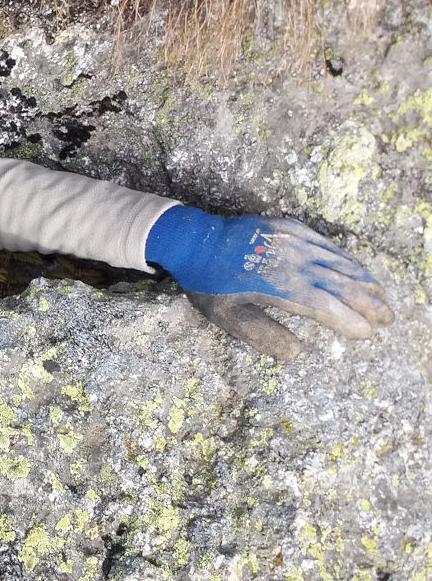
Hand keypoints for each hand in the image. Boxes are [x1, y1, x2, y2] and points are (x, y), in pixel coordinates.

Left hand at [145, 206, 393, 359]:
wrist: (193, 240)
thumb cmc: (208, 284)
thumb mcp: (227, 317)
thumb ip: (263, 335)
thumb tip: (298, 353)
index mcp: (283, 287)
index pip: (328, 308)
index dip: (351, 321)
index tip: (368, 333)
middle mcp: (296, 263)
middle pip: (343, 285)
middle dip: (369, 303)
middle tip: (388, 319)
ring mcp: (296, 242)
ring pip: (340, 263)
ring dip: (365, 281)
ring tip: (382, 297)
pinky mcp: (291, 228)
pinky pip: (327, 245)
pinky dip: (346, 259)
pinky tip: (356, 268)